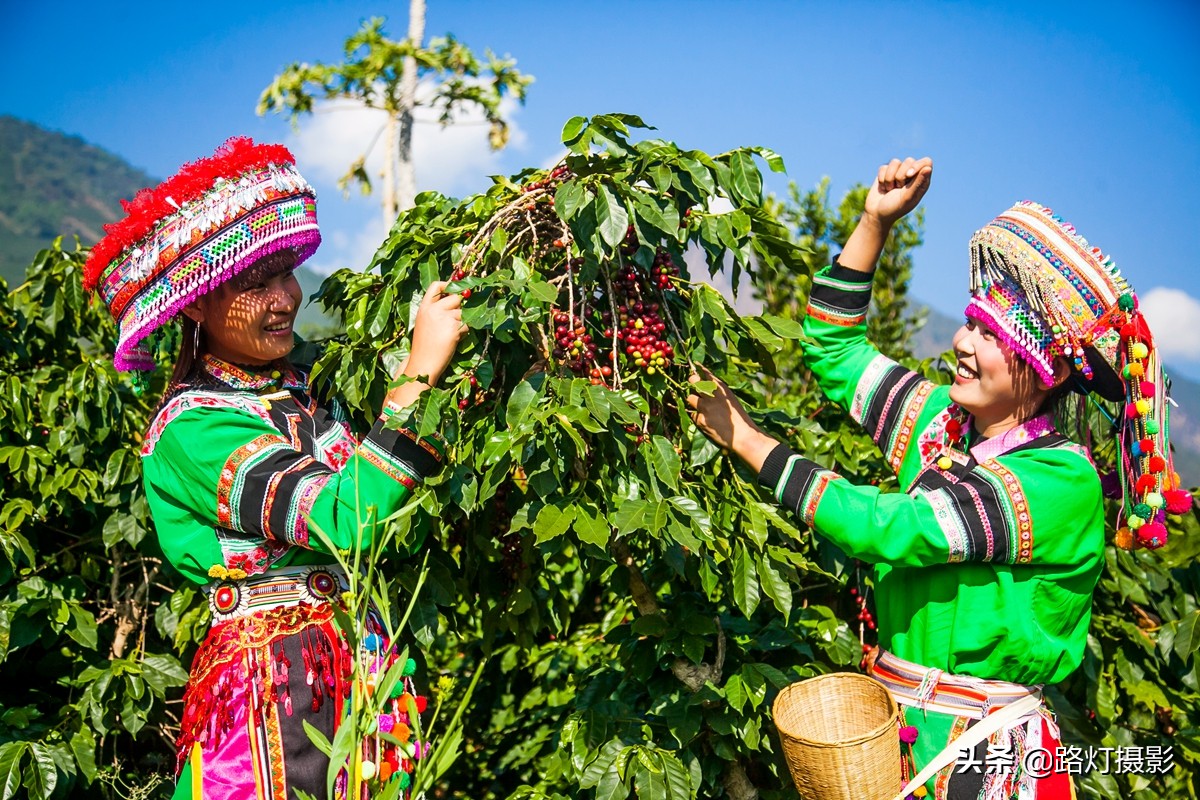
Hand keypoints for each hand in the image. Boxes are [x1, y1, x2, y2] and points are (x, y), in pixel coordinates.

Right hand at [386, 281, 466, 408]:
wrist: (423, 364)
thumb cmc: (424, 347)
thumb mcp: (424, 323)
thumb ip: (435, 310)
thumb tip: (457, 299)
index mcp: (424, 307)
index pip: (437, 286)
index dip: (448, 285)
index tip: (454, 291)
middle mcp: (433, 310)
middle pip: (457, 298)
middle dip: (459, 308)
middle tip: (453, 321)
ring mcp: (444, 318)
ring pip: (463, 313)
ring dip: (462, 323)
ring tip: (451, 335)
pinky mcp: (454, 328)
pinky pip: (467, 325)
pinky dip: (464, 333)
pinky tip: (453, 341)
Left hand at [686, 370, 778, 472]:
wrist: (742, 435)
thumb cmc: (739, 418)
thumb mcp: (731, 400)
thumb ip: (720, 392)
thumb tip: (707, 384)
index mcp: (722, 388)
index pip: (706, 373)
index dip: (699, 369)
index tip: (695, 366)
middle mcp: (712, 395)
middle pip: (693, 381)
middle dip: (691, 383)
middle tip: (693, 387)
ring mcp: (705, 407)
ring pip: (690, 398)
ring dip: (694, 402)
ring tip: (702, 408)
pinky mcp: (701, 419)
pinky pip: (692, 414)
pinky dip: (697, 417)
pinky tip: (706, 421)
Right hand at [863, 157, 932, 226]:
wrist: (876, 214)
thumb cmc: (895, 208)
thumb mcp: (907, 197)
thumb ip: (918, 183)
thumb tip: (928, 168)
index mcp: (921, 180)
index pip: (926, 162)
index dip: (917, 165)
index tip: (909, 175)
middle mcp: (911, 174)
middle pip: (909, 161)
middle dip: (900, 175)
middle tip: (898, 188)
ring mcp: (898, 172)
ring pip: (895, 162)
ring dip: (890, 178)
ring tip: (890, 189)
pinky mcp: (886, 172)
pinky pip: (884, 167)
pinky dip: (882, 178)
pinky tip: (883, 187)